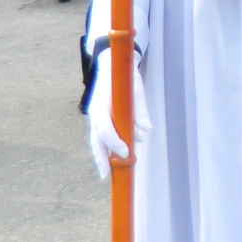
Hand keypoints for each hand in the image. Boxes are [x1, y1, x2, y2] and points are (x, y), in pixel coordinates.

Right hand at [86, 53, 150, 181]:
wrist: (110, 66)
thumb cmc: (124, 78)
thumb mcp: (136, 89)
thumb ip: (140, 110)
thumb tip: (146, 132)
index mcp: (101, 104)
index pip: (105, 128)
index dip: (115, 142)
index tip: (126, 153)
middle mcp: (94, 113)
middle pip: (96, 139)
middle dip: (101, 158)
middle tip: (107, 175)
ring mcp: (95, 117)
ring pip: (96, 140)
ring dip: (101, 157)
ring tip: (107, 173)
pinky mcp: (99, 119)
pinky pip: (100, 136)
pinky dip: (105, 148)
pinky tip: (111, 160)